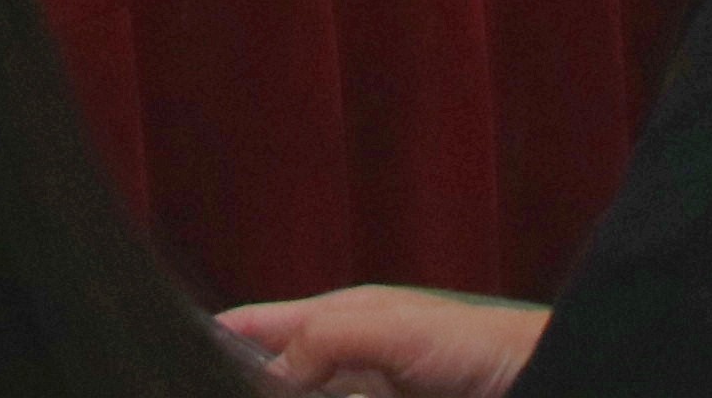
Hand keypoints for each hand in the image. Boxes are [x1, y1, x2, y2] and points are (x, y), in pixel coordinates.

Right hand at [219, 289, 546, 395]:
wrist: (534, 382)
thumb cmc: (475, 345)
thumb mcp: (388, 328)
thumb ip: (324, 340)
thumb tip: (271, 373)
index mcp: (338, 322)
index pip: (260, 327)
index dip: (219, 339)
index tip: (177, 356)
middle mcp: (342, 365)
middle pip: (272, 378)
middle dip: (246, 383)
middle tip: (200, 386)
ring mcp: (361, 397)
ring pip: (299, 397)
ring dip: (275, 392)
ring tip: (228, 390)